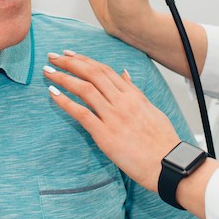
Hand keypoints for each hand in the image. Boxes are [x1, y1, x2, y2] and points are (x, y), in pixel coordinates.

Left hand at [44, 50, 179, 192]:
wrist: (169, 164)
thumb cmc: (163, 141)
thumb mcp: (151, 110)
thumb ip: (135, 91)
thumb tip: (124, 74)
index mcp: (133, 95)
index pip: (105, 70)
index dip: (85, 60)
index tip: (71, 54)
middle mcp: (122, 101)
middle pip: (92, 73)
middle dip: (70, 63)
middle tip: (54, 57)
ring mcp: (113, 117)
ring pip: (84, 89)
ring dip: (64, 77)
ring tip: (49, 72)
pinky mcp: (105, 134)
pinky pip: (81, 113)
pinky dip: (65, 101)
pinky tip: (53, 93)